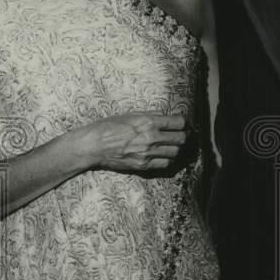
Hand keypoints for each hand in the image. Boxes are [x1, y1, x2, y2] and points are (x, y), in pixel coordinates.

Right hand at [71, 112, 190, 172]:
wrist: (94, 145)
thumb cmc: (109, 127)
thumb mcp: (130, 114)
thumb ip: (150, 115)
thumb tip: (164, 115)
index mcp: (149, 122)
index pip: (178, 123)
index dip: (185, 123)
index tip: (184, 123)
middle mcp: (151, 137)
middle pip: (181, 138)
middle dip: (185, 135)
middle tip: (184, 134)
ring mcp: (148, 153)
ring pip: (175, 152)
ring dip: (177, 148)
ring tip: (174, 145)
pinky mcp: (143, 165)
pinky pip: (165, 164)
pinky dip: (168, 160)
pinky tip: (165, 156)